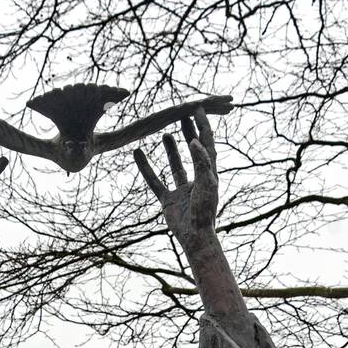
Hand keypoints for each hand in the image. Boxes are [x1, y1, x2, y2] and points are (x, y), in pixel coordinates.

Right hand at [133, 108, 219, 252]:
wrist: (194, 236)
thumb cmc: (204, 212)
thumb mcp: (206, 184)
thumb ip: (201, 162)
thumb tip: (194, 141)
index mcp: (209, 174)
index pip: (207, 145)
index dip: (203, 127)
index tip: (198, 110)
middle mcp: (196, 179)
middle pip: (194, 151)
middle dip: (190, 133)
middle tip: (184, 116)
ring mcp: (181, 190)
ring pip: (176, 165)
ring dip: (172, 150)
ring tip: (166, 134)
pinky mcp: (168, 199)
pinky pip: (155, 180)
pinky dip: (146, 168)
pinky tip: (138, 154)